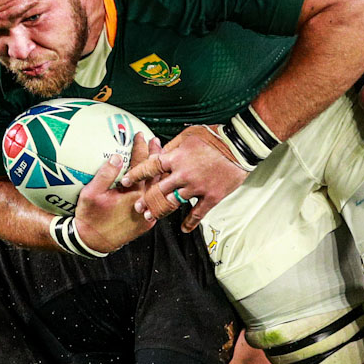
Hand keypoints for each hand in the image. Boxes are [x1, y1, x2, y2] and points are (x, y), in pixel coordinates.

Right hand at [73, 133, 158, 251]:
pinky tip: (157, 180)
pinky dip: (158, 187)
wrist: (94, 243)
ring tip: (160, 157)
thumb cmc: (90, 218)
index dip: (140, 148)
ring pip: (159, 188)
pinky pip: (157, 201)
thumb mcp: (91, 194)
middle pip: (156, 175)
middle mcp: (145, 203)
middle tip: (156, 141)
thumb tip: (117, 157)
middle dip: (157, 156)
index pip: (140, 166)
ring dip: (159, 171)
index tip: (140, 135)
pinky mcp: (148, 221)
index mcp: (133, 195)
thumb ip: (105, 175)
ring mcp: (149, 213)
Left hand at [122, 125, 247, 233]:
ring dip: (160, 211)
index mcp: (175, 158)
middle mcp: (182, 174)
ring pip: (173, 203)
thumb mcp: (188, 135)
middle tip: (137, 207)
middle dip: (145, 200)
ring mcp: (196, 187)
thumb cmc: (214, 137)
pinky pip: (197, 213)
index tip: (125, 181)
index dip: (135, 175)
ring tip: (151, 217)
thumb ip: (172, 146)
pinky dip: (190, 223)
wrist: (238, 146)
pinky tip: (184, 229)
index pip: (149, 168)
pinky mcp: (211, 196)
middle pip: (158, 190)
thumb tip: (159, 153)